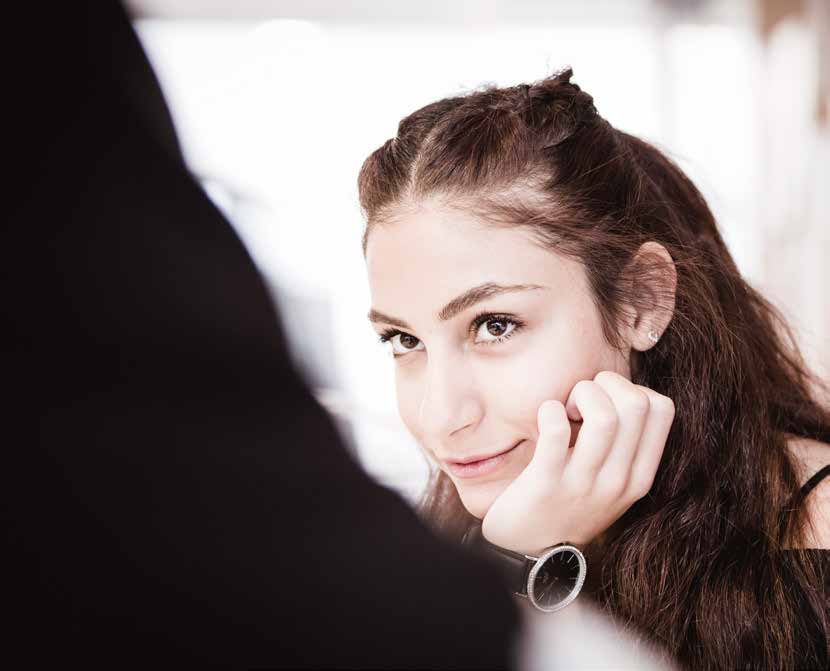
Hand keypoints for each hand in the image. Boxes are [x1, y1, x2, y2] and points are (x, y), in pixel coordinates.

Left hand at [481, 370, 674, 554]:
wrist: (527, 552)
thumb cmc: (568, 503)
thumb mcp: (611, 482)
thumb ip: (625, 445)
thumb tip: (621, 389)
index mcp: (639, 476)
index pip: (662, 408)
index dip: (632, 388)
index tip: (604, 403)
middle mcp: (618, 481)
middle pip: (636, 403)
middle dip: (605, 385)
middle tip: (579, 403)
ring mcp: (583, 484)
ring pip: (604, 415)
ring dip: (580, 395)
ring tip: (565, 410)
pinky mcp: (545, 483)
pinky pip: (555, 430)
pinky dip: (550, 410)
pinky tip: (545, 416)